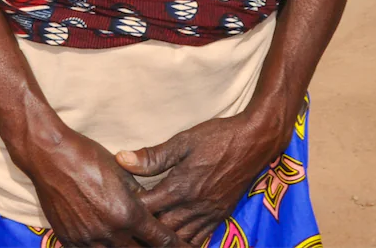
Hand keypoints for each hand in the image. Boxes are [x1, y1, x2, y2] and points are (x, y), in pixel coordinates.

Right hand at [18, 127, 180, 247]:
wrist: (50, 157)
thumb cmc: (87, 157)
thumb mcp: (122, 173)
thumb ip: (138, 195)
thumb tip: (148, 207)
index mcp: (128, 214)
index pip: (161, 240)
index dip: (177, 246)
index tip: (186, 247)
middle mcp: (110, 232)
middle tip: (155, 243)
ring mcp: (88, 239)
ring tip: (130, 243)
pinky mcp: (70, 240)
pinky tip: (105, 243)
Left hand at [116, 112, 288, 246]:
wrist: (254, 142)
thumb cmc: (217, 137)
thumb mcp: (183, 141)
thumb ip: (153, 156)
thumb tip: (122, 159)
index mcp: (180, 187)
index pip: (147, 208)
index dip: (131, 206)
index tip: (121, 200)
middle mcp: (194, 206)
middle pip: (161, 228)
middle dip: (145, 225)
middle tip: (132, 218)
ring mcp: (208, 214)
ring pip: (180, 238)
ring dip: (164, 235)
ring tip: (151, 228)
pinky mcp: (220, 216)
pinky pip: (200, 239)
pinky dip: (185, 240)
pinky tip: (176, 234)